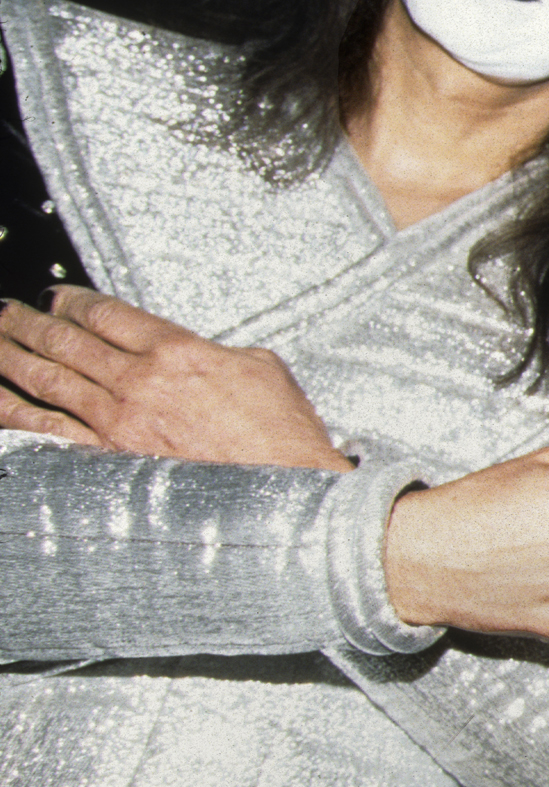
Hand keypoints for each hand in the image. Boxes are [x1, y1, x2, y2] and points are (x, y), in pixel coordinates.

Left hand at [0, 289, 348, 468]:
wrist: (281, 490)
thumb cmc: (282, 436)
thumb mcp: (263, 370)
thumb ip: (219, 353)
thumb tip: (202, 352)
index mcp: (177, 351)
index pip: (106, 313)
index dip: (72, 300)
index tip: (56, 297)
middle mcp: (138, 381)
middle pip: (66, 339)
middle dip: (29, 320)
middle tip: (7, 310)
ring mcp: (116, 421)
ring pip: (46, 377)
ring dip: (11, 353)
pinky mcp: (106, 458)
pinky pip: (44, 430)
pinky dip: (12, 411)